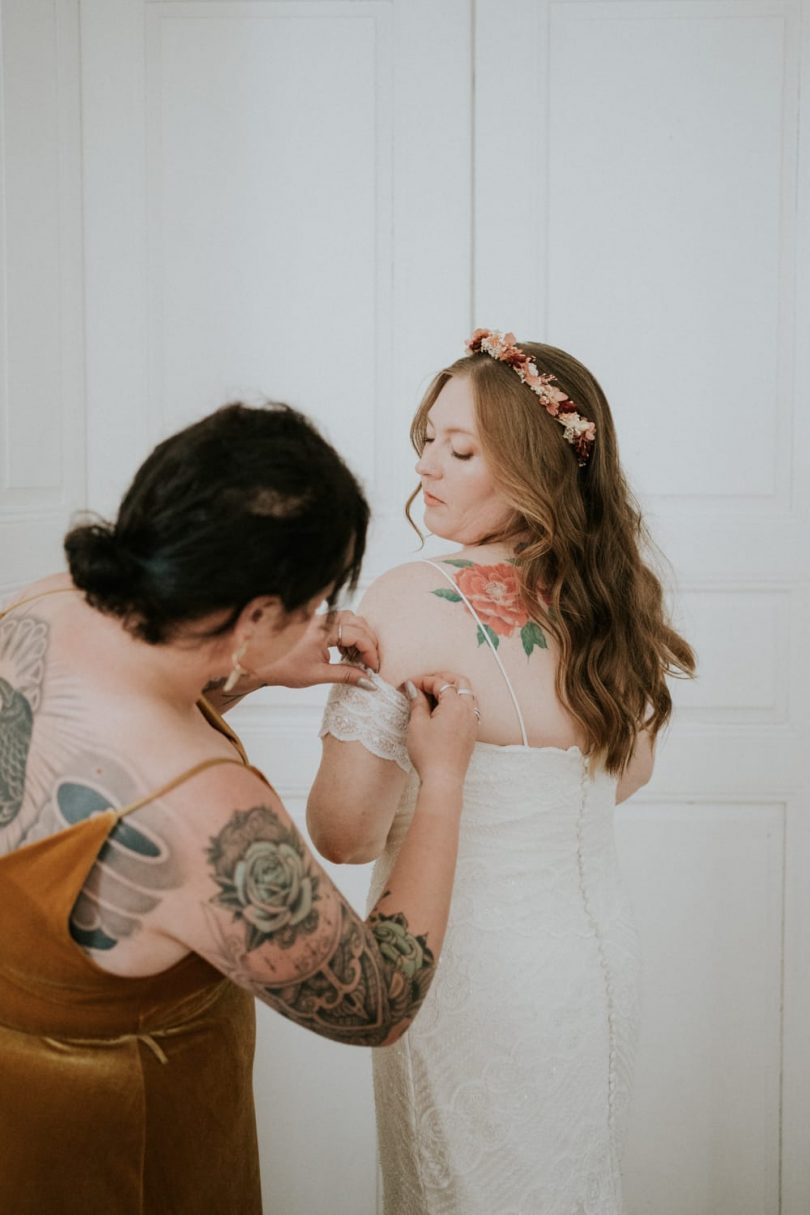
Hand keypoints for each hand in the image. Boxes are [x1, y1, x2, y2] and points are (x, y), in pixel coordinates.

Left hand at [258, 610, 380, 690]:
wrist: (258, 662)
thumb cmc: (283, 668)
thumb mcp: (318, 675)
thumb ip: (346, 676)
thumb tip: (369, 683)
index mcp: (322, 630)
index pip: (358, 635)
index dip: (371, 652)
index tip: (375, 668)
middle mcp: (321, 618)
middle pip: (358, 622)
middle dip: (369, 642)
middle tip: (371, 662)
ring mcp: (318, 617)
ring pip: (350, 618)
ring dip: (359, 635)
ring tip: (357, 657)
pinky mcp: (316, 620)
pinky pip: (340, 620)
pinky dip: (349, 633)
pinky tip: (345, 651)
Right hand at [404, 671, 478, 783]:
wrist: (443, 779)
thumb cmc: (428, 753)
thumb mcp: (417, 724)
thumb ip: (417, 702)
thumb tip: (413, 688)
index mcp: (455, 705)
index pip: (440, 683)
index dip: (423, 681)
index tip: (410, 685)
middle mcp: (468, 710)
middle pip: (460, 682)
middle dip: (443, 679)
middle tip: (425, 683)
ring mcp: (473, 721)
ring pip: (468, 694)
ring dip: (453, 690)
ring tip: (434, 696)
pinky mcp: (472, 732)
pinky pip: (470, 708)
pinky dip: (458, 703)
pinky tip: (445, 711)